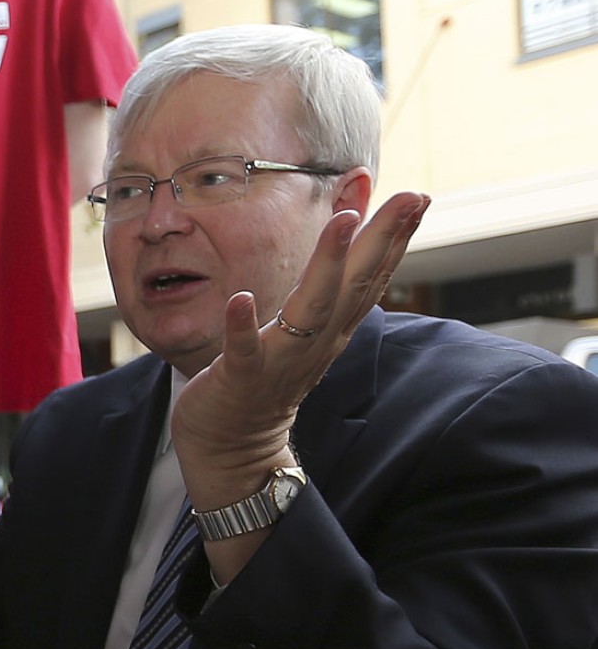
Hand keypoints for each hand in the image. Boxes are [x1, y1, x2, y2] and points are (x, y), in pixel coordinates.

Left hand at [171, 192, 428, 576]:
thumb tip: (343, 239)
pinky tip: (241, 298)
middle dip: (381, 241)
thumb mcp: (300, 329)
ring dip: (327, 266)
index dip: (394, 239)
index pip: (369, 280)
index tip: (418, 197)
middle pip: (355, 287)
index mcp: (329, 332)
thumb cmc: (262, 379)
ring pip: (310, 312)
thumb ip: (321, 288)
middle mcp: (313, 345)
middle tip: (410, 198)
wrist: (229, 451)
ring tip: (341, 223)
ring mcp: (278, 363)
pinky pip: (243, 352)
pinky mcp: (240, 381)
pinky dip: (243, 327)